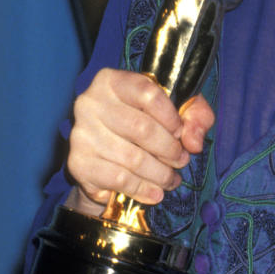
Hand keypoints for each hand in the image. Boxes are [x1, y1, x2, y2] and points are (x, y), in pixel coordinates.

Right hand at [66, 69, 214, 212]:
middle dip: (169, 150)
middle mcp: (89, 103)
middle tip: (181, 161)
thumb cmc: (143, 127)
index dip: (171, 116)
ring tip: (171, 179)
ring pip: (133, 158)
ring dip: (160, 174)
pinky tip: (155, 192)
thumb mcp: (176, 112)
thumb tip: (193, 141)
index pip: (147, 93)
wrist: (105, 161)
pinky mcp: (79, 163)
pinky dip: (143, 189)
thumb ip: (195, 116)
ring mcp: (81, 134)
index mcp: (111, 81)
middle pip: (142, 128)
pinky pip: (119, 179)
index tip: (181, 132)